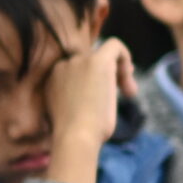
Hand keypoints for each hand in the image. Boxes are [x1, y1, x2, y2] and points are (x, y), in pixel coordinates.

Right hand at [43, 37, 132, 182]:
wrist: (75, 137)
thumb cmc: (74, 135)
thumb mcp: (70, 114)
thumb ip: (77, 98)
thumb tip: (93, 99)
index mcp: (53, 78)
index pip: (78, 69)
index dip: (94, 80)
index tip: (105, 95)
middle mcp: (64, 65)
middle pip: (92, 61)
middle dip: (110, 77)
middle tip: (123, 93)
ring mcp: (79, 61)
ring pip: (105, 55)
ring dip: (120, 73)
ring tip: (129, 92)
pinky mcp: (97, 61)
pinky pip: (115, 45)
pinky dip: (125, 56)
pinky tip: (130, 75)